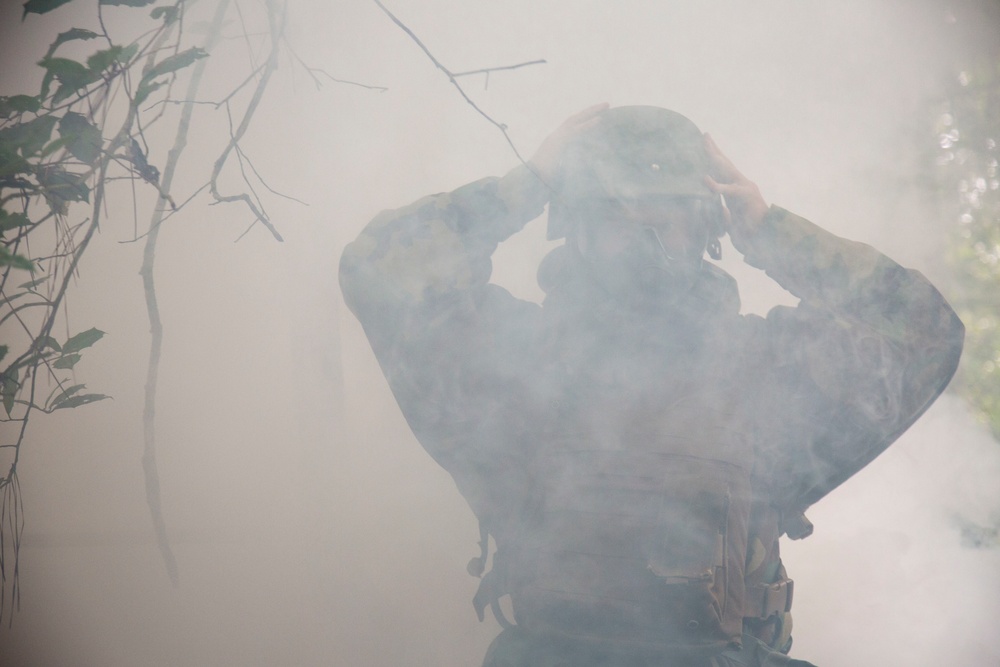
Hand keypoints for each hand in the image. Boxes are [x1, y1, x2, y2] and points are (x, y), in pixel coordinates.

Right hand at [529, 103, 608, 183]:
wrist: (531, 182)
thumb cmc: (542, 180)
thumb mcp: (558, 171)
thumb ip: (567, 166)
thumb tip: (578, 171)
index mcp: (555, 143)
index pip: (571, 127)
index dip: (584, 120)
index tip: (597, 116)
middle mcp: (555, 137)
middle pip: (574, 119)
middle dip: (590, 111)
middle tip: (606, 105)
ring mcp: (556, 138)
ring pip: (576, 120)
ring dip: (592, 112)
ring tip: (606, 106)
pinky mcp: (559, 142)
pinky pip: (576, 131)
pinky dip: (588, 125)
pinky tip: (599, 120)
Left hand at [703, 133, 768, 252]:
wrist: (769, 240)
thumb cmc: (750, 235)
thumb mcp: (731, 225)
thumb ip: (723, 217)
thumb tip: (721, 210)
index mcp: (735, 192)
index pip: (722, 173)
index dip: (712, 161)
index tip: (704, 148)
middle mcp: (741, 186)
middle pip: (724, 165)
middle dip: (713, 150)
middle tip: (704, 136)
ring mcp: (745, 188)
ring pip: (727, 170)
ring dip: (715, 157)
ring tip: (705, 143)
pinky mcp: (747, 196)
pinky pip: (729, 190)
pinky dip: (716, 185)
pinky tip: (705, 179)